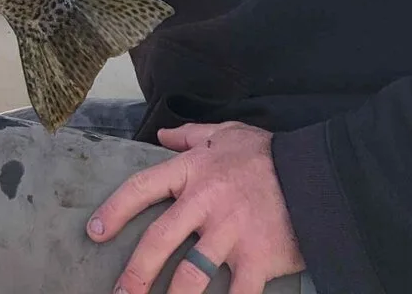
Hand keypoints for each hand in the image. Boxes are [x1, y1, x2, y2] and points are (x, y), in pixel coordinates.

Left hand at [87, 121, 304, 293]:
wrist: (317, 174)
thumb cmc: (267, 154)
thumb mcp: (224, 133)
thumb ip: (190, 136)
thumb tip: (163, 136)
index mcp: (192, 172)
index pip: (142, 188)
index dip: (114, 210)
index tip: (94, 231)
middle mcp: (205, 204)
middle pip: (160, 239)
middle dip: (136, 270)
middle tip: (118, 291)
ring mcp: (231, 234)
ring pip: (191, 272)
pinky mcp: (258, 259)